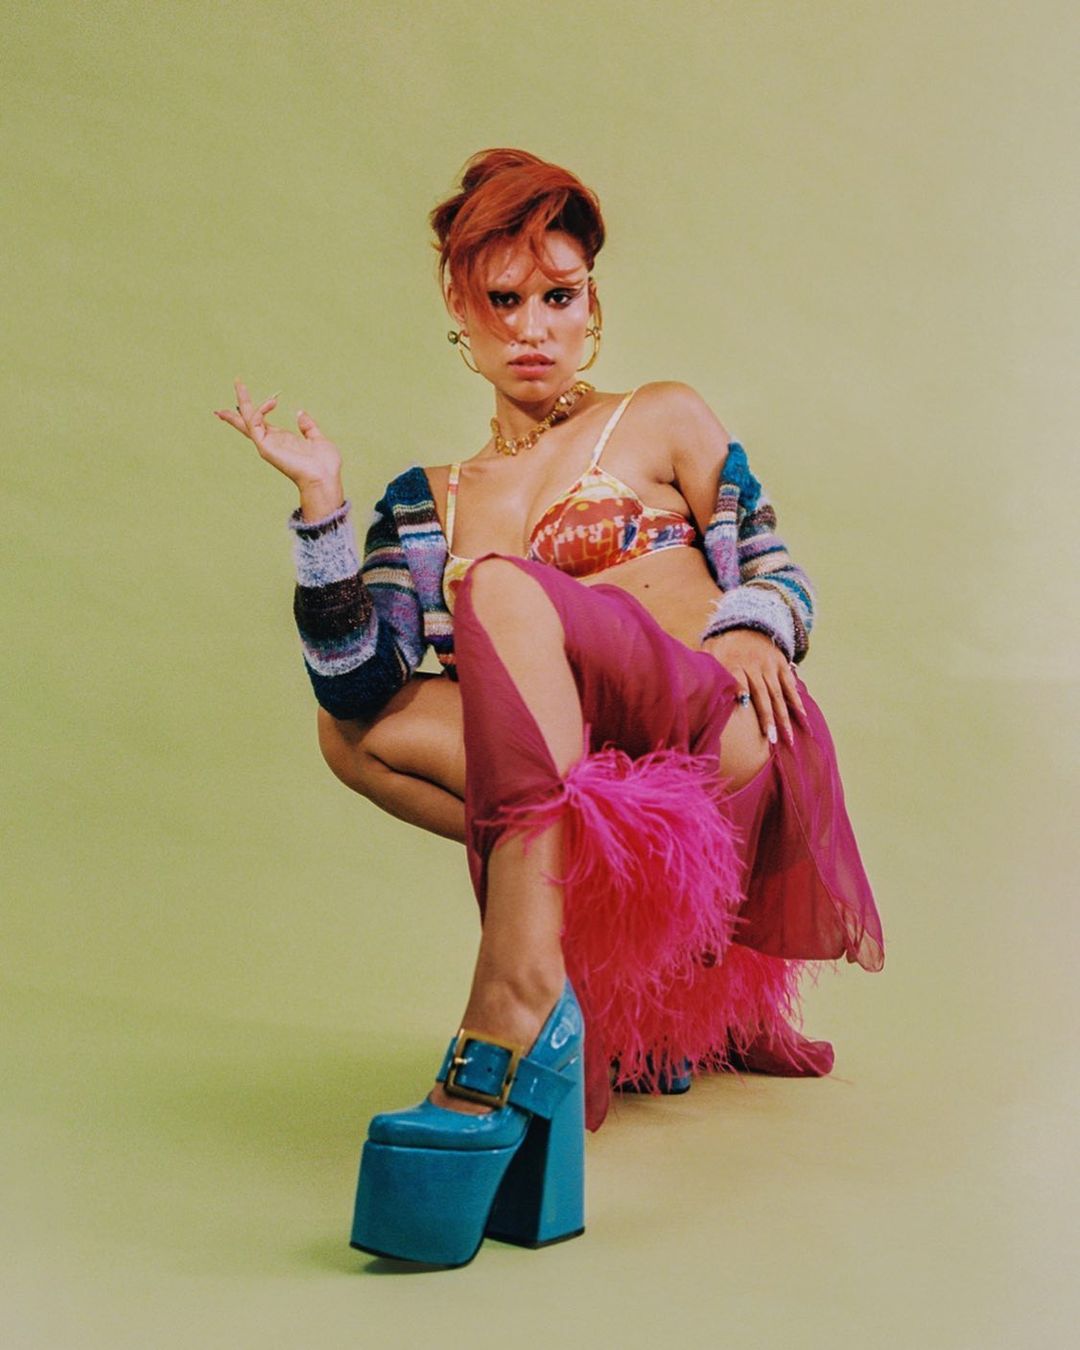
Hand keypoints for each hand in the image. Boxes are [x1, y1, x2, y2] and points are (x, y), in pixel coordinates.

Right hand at [214, 379, 343, 513]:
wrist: (324, 477)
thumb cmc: (324, 464)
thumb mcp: (317, 439)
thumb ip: (308, 426)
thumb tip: (300, 413)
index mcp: (282, 439)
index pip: (261, 422)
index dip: (253, 408)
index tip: (247, 395)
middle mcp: (271, 441)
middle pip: (248, 420)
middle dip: (240, 403)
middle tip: (236, 383)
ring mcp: (267, 444)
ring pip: (248, 419)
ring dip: (243, 401)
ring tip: (239, 383)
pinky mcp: (266, 447)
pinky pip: (256, 424)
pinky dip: (260, 411)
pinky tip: (271, 402)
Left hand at [701, 629, 806, 746]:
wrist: (746, 622)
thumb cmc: (722, 646)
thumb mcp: (710, 652)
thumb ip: (706, 670)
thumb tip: (692, 688)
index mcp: (734, 663)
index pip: (738, 679)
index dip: (741, 690)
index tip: (743, 705)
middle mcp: (754, 665)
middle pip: (762, 694)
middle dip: (768, 718)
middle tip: (772, 739)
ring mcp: (770, 665)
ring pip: (778, 694)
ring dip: (784, 717)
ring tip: (789, 739)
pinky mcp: (781, 664)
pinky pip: (790, 685)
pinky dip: (797, 702)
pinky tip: (802, 719)